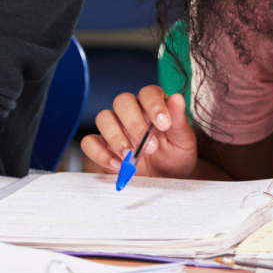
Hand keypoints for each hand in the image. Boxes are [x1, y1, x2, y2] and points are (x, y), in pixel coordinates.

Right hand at [79, 86, 197, 178]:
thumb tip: (176, 98)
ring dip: (116, 138)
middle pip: (121, 101)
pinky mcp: (102, 147)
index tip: (163, 124)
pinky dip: (100, 154)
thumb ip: (179, 120)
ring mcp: (114, 129)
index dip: (153, 104)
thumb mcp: (183, 141)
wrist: (166, 180)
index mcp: (152, 106)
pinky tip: (118, 165)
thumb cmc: (175, 156)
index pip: (147, 92)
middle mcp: (131, 113)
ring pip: (103, 118)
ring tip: (130, 156)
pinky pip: (90, 142)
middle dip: (134, 123)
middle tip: (149, 147)